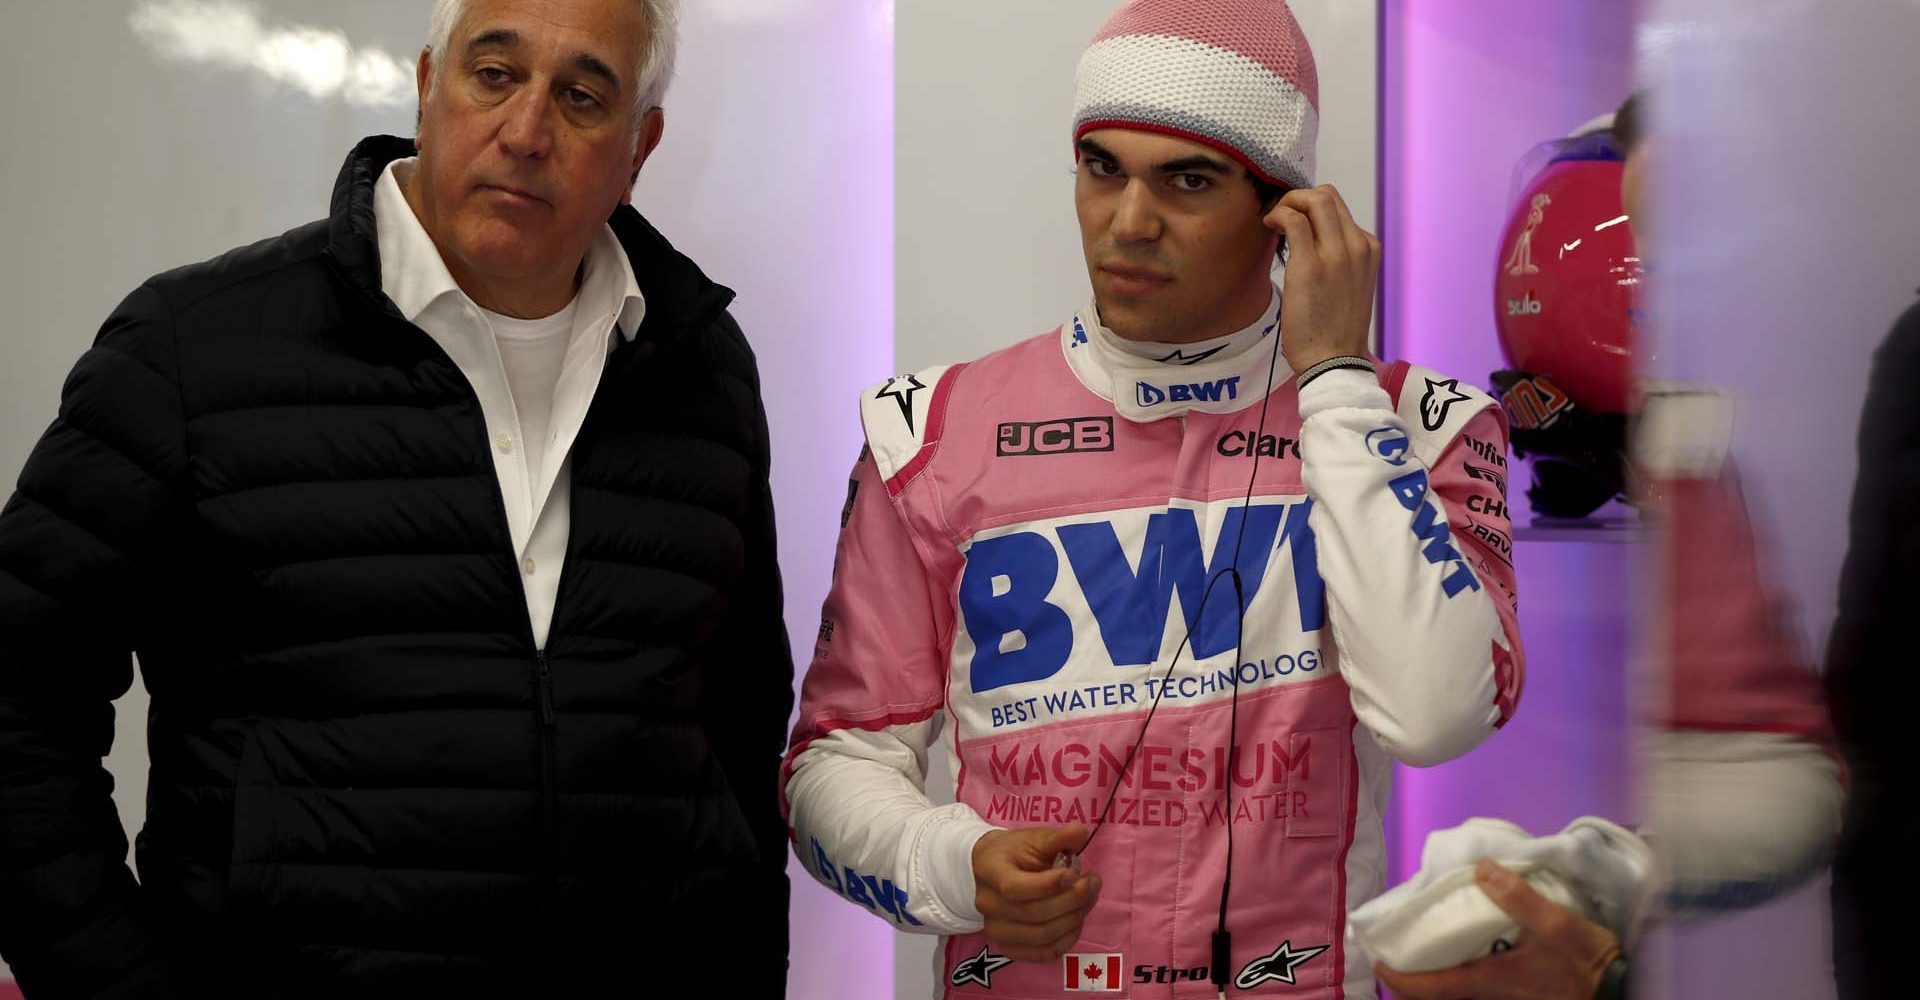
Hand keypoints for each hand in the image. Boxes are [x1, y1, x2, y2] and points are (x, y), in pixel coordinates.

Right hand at [971, 824, 1101, 961]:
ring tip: (1088, 899)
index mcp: (990, 871)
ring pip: (1042, 936)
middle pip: (1034, 913)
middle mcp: (988, 904)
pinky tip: (1076, 920)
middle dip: (1073, 899)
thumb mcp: (1033, 838)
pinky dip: (1066, 940)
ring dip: (1074, 918)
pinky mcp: (1008, 947)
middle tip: (1093, 882)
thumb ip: (1058, 837)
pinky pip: (1043, 953)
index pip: (1015, 888)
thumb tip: (1081, 832)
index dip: (1048, 885)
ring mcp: (996, 929)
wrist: (990, 869)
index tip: (1073, 873)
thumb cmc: (1014, 852)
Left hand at [1265, 184, 1380, 372]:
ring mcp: (1336, 254)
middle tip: (1282, 216)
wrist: (1334, 360)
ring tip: (1275, 222)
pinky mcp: (1310, 265)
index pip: (1340, 208)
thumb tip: (1311, 238)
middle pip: (1328, 196)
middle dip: (1299, 198)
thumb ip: (1339, 258)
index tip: (1295, 220)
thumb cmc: (1337, 329)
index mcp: (1368, 250)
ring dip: (1288, 203)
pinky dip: (1278, 215)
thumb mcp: (1350, 285)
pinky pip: (1293, 220)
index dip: (1312, 207)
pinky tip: (1270, 228)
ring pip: (1315, 200)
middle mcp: (1357, 246)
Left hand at [1375, 860, 1622, 999]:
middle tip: (1397, 947)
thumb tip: (1481, 869)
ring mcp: (1503, 995)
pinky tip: (1468, 940)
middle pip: (1438, 991)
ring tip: (1426, 939)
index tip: (1378, 961)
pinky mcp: (1517, 990)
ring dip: (1438, 970)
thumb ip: (1516, 897)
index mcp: (1487, 980)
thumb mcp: (1554, 925)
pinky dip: (1462, 966)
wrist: (1621, 988)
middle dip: (1414, 975)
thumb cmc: (1584, 962)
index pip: (1429, 988)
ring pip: (1458, 988)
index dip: (1399, 978)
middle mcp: (1489, 994)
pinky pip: (1476, 982)